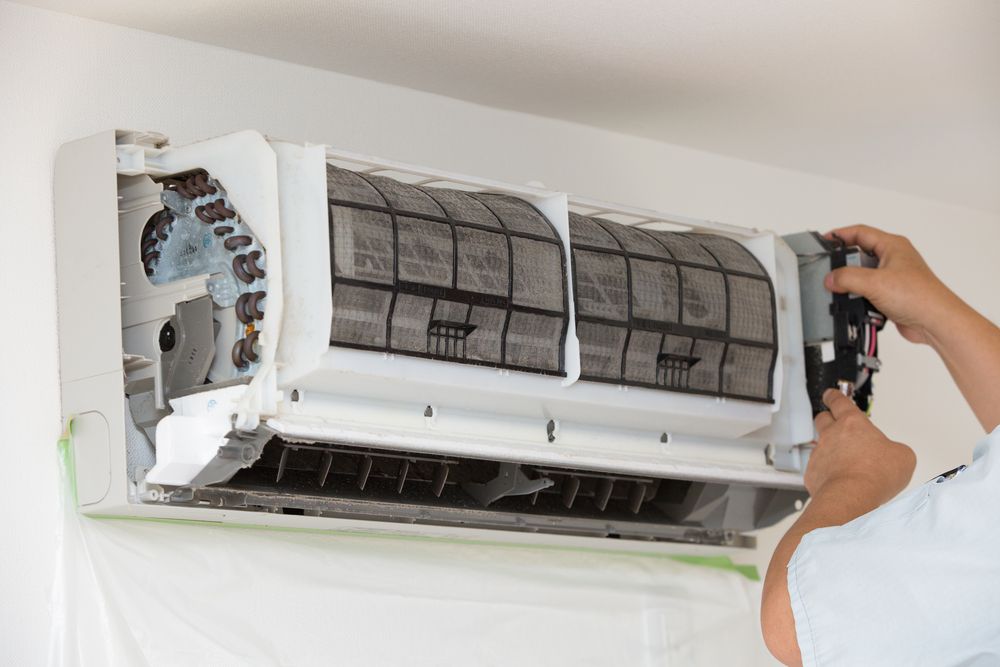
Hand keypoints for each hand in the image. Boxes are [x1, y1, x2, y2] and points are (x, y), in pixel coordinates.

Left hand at [806, 389, 915, 502]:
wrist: (852, 496)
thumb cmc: (875, 474)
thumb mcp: (902, 456)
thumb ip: (895, 449)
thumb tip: (894, 455)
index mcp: (852, 423)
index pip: (839, 401)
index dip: (834, 396)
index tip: (832, 395)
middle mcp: (832, 435)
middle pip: (822, 419)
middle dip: (828, 419)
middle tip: (836, 424)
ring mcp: (819, 453)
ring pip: (820, 445)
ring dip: (830, 450)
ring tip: (845, 462)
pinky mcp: (812, 473)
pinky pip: (817, 468)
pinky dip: (826, 472)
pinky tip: (840, 481)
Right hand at [823, 225, 959, 344]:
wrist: (935, 322)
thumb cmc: (920, 296)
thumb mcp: (874, 282)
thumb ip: (847, 278)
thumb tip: (831, 278)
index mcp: (893, 245)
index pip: (859, 232)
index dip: (839, 235)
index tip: (823, 241)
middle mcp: (893, 258)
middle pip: (858, 255)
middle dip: (844, 266)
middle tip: (833, 274)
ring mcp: (892, 277)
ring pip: (862, 276)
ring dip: (853, 286)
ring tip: (848, 292)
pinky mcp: (891, 295)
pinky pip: (867, 293)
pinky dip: (860, 299)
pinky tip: (859, 306)